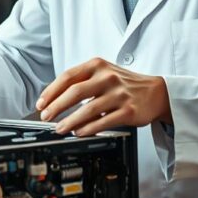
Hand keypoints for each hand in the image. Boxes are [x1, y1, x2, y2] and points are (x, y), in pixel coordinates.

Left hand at [36, 57, 171, 135]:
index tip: (41, 103)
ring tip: (59, 128)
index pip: (68, 76)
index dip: (51, 91)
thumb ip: (82, 81)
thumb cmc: (125, 84)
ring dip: (69, 121)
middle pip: (75, 92)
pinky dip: (87, 128)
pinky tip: (78, 132)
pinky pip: (103, 121)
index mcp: (98, 65)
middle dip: (56, 107)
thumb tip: (54, 99)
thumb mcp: (104, 73)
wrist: (156, 92)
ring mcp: (119, 94)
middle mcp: (108, 77)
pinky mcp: (128, 111)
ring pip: (87, 109)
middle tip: (46, 117)